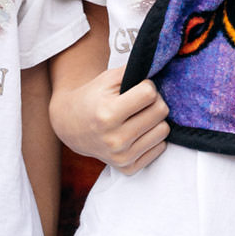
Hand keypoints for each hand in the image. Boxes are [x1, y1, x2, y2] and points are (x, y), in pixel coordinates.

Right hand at [51, 67, 169, 174]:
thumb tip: (159, 67)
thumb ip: (133, 70)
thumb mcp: (107, 78)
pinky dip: (152, 138)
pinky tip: (138, 132)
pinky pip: (160, 148)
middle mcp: (115, 139)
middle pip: (160, 111)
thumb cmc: (92, 98)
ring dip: (155, 120)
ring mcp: (121, 156)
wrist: (71, 126)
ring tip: (139, 116)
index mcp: (107, 114)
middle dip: (154, 102)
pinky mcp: (128, 168)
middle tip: (140, 102)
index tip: (137, 88)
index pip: (149, 93)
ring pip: (163, 131)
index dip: (146, 86)